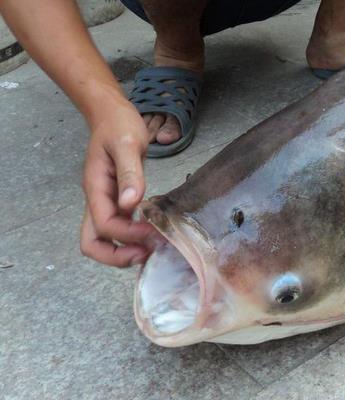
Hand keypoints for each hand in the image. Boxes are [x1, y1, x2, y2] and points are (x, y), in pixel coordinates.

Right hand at [80, 101, 158, 266]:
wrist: (111, 114)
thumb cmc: (118, 125)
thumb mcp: (127, 144)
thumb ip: (130, 174)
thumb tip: (130, 203)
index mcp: (95, 188)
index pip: (104, 225)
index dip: (127, 235)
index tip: (153, 233)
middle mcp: (96, 199)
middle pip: (93, 243)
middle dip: (116, 256)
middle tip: (146, 254)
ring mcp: (104, 201)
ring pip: (104, 239)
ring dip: (125, 250)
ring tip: (153, 248)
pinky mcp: (116, 200)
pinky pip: (118, 227)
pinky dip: (132, 237)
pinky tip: (153, 234)